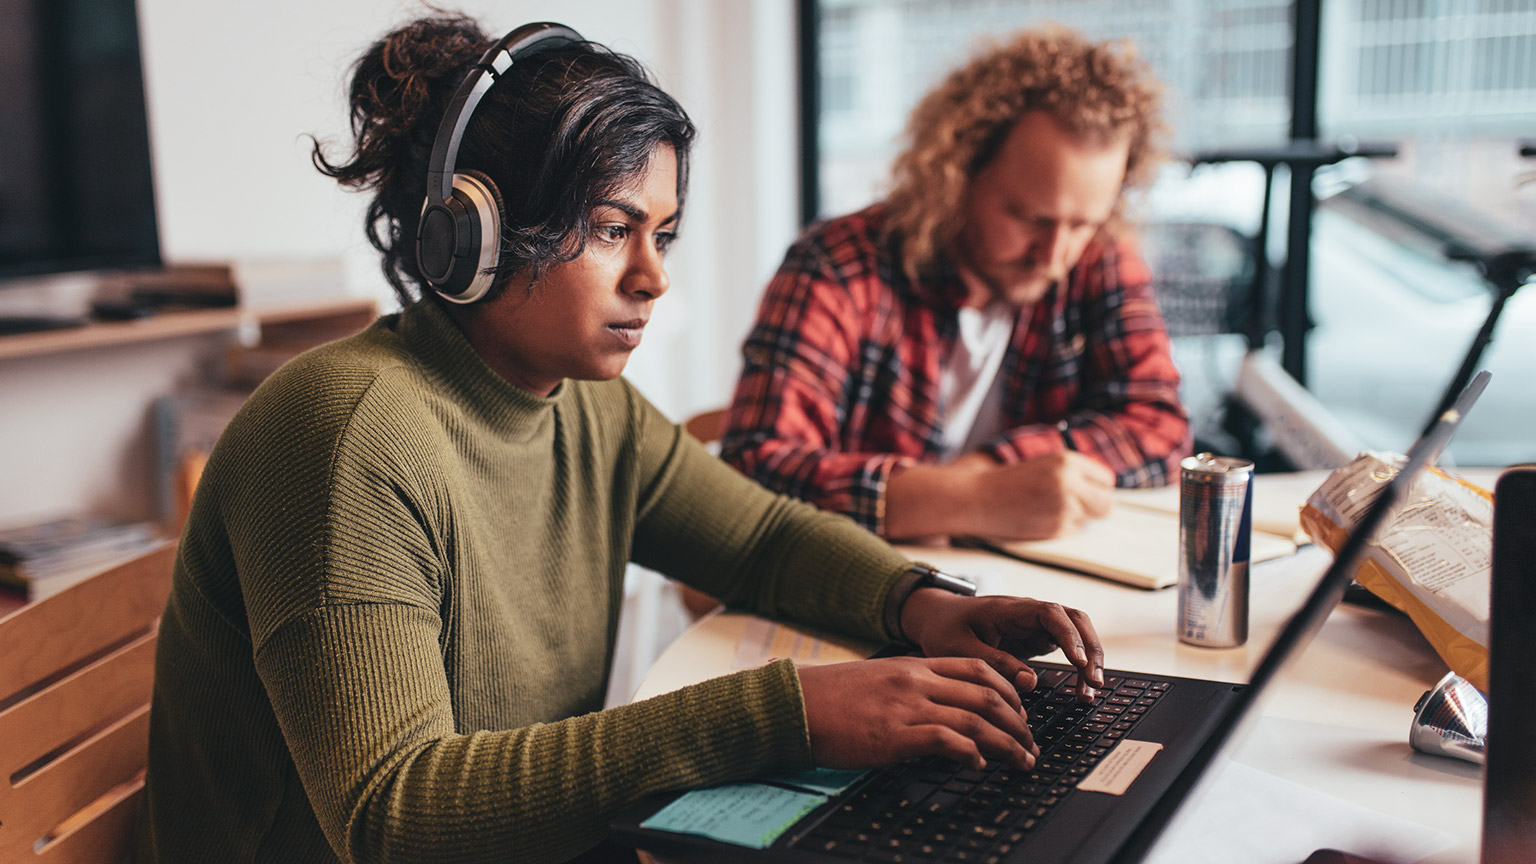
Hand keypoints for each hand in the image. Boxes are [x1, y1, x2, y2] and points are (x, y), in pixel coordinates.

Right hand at [798, 656, 1038, 770]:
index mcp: (913, 665)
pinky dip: (971, 754)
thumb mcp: (877, 680)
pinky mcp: (894, 735)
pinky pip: (947, 741)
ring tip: (1021, 761)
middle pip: (987, 696)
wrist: (795, 705)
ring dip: (1007, 744)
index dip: (1009, 691)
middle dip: (1018, 723)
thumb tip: (940, 709)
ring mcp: (907, 707)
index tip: (1021, 711)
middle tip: (1030, 744)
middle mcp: (916, 681)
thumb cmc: (830, 697)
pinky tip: (979, 766)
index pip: (977, 668)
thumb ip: (910, 688)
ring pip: (976, 720)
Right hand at [885, 451, 1112, 540]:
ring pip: (1091, 519)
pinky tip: (1041, 518)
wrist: (978, 498)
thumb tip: (1104, 493)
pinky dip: (1063, 527)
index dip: (1097, 487)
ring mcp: (1065, 506)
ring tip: (1051, 510)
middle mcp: (1070, 482)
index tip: (1089, 491)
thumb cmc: (1008, 482)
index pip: (1106, 479)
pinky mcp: (1056, 527)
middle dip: (1097, 507)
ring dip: (1077, 518)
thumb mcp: (1045, 465)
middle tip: (1080, 507)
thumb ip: (1074, 475)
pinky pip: (1073, 530)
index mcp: (1067, 461)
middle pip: (1107, 503)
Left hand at [900, 588, 1104, 701]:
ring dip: (1090, 658)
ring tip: (1090, 692)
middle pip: (1074, 619)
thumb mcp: (959, 648)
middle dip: (1091, 649)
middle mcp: (1029, 612)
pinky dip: (1080, 666)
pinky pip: (1068, 647)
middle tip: (1094, 684)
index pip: (1050, 613)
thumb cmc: (945, 628)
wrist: (938, 618)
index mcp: (1009, 609)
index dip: (1068, 636)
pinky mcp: (1038, 638)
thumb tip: (1030, 681)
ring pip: (1077, 632)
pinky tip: (1082, 688)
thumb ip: (993, 662)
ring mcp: (1036, 624)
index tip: (1079, 662)